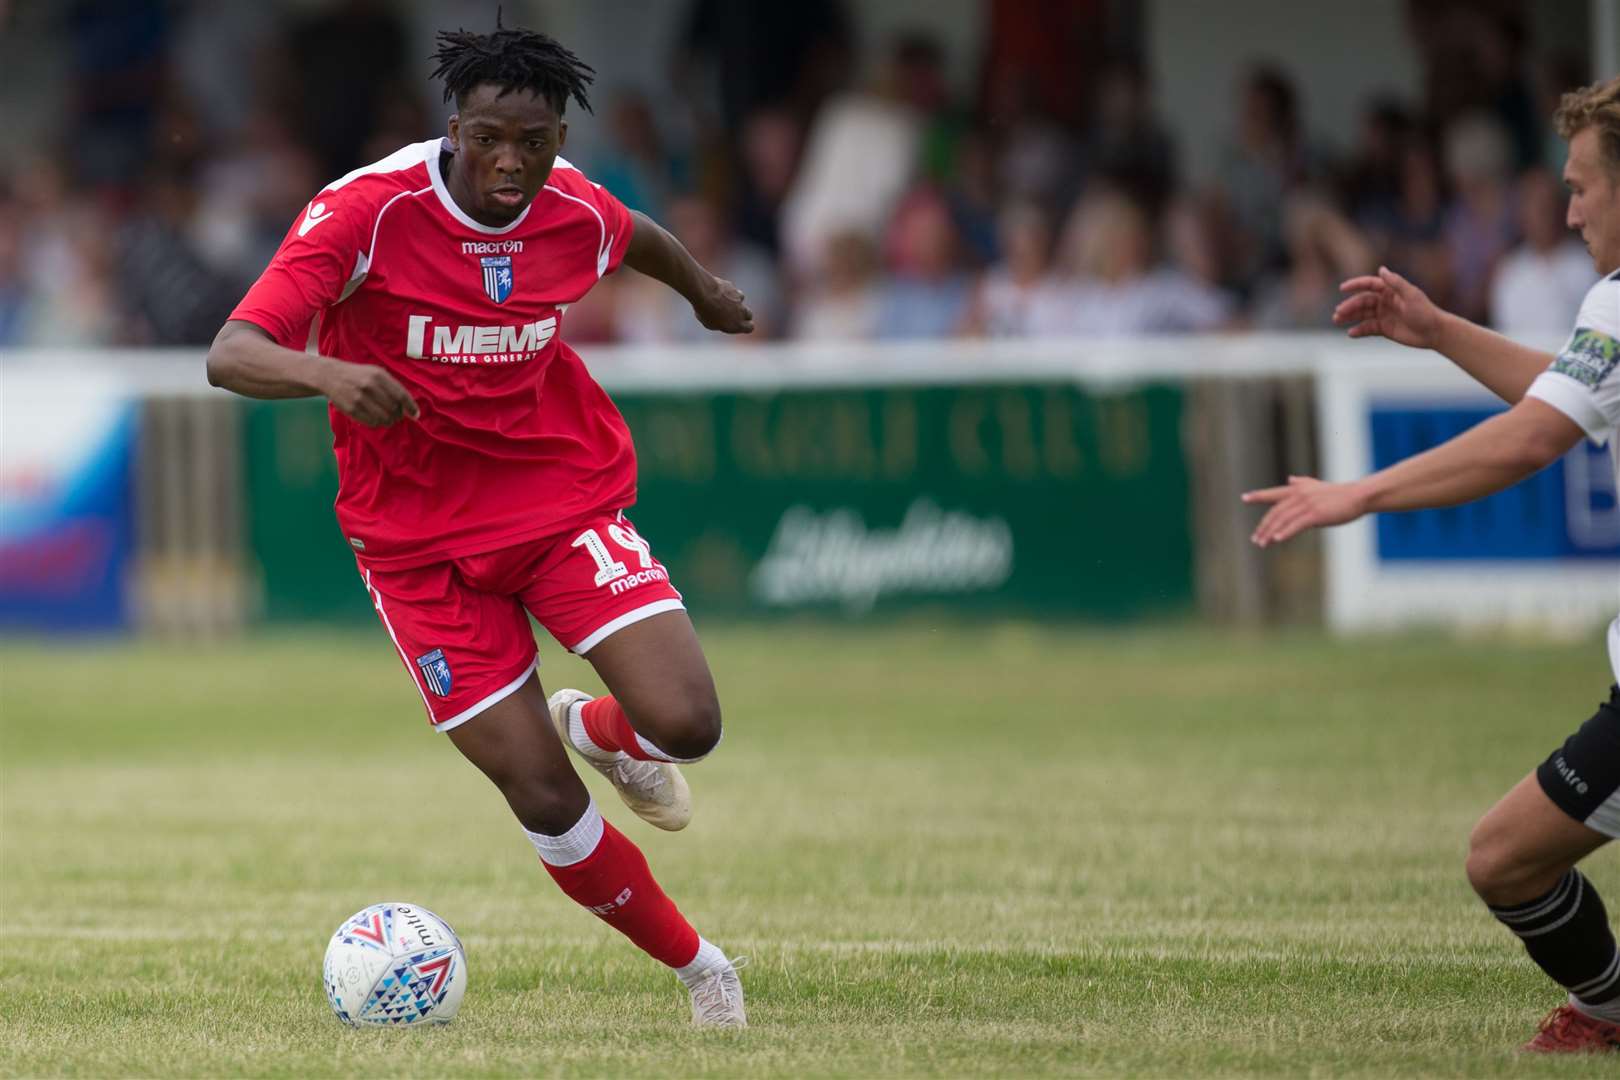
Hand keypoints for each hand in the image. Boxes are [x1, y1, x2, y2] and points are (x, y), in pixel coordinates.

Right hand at [320, 361, 418, 426]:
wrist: (330, 375)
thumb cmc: (359, 375)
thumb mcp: (376, 373)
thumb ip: (393, 387)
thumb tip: (409, 407)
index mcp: (379, 375)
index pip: (401, 395)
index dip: (411, 407)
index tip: (416, 415)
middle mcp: (370, 386)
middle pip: (394, 409)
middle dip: (399, 415)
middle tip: (397, 415)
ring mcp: (360, 399)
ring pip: (384, 418)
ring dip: (389, 421)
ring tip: (388, 418)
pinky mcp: (352, 409)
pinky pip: (372, 422)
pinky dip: (378, 423)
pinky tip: (376, 418)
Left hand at [692, 276, 754, 334]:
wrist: (704, 293)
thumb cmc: (705, 312)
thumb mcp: (710, 324)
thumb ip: (721, 323)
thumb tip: (721, 320)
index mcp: (737, 325)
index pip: (750, 327)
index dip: (746, 326)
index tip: (739, 325)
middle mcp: (741, 312)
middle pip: (749, 314)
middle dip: (742, 314)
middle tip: (731, 314)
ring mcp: (738, 299)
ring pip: (741, 301)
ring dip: (735, 302)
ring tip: (722, 301)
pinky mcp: (733, 288)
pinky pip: (733, 291)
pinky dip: (728, 292)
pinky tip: (719, 292)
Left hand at [1242, 476, 1369, 546]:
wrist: (1358, 496)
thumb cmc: (1338, 494)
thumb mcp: (1317, 486)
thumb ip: (1301, 483)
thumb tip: (1290, 479)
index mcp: (1298, 489)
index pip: (1274, 493)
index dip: (1258, 496)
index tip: (1244, 498)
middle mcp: (1299, 495)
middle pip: (1275, 512)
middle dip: (1263, 526)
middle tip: (1255, 539)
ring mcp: (1307, 504)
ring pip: (1283, 520)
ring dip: (1271, 533)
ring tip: (1262, 544)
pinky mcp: (1316, 514)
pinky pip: (1297, 524)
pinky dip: (1286, 532)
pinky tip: (1278, 539)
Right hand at [1332, 265, 1442, 349]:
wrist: (1435, 332)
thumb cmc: (1425, 312)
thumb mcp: (1411, 295)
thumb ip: (1396, 282)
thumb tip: (1381, 269)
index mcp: (1391, 291)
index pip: (1370, 285)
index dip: (1356, 285)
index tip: (1342, 288)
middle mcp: (1385, 302)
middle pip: (1362, 301)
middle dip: (1349, 306)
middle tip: (1338, 313)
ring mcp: (1384, 315)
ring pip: (1362, 315)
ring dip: (1349, 317)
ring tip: (1337, 320)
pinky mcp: (1384, 329)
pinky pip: (1367, 329)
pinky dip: (1359, 330)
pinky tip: (1351, 333)